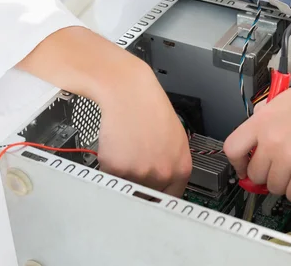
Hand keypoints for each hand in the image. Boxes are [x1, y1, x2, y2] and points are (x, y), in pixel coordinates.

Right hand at [96, 56, 191, 196]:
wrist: (128, 92)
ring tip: (127, 145)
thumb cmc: (149, 108)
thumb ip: (171, 164)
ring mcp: (140, 173)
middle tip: (135, 159)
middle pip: (148, 194)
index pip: (172, 198)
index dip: (159, 195)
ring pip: (127, 185)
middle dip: (140, 182)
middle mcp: (163, 174)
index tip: (152, 195)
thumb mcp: (174, 138)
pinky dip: (109, 164)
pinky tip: (116, 143)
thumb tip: (167, 183)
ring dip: (124, 172)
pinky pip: (110, 176)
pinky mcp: (117, 169)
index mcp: (181, 167)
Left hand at [224, 64, 290, 202]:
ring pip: (274, 187)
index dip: (237, 163)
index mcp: (262, 120)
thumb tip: (256, 121)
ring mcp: (289, 156)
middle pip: (254, 174)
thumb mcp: (285, 98)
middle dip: (266, 176)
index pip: (233, 148)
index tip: (243, 168)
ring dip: (285, 184)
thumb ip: (267, 113)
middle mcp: (272, 139)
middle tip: (278, 172)